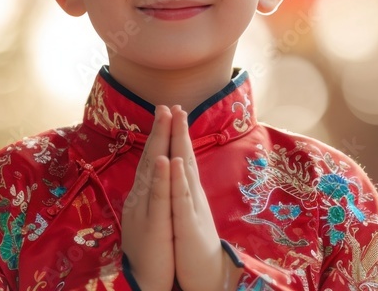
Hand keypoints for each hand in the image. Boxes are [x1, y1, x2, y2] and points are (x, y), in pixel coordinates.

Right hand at [121, 106, 175, 290]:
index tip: (167, 114)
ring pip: (153, 170)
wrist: (146, 283)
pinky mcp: (155, 223)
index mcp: (145, 196)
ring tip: (165, 118)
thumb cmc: (152, 253)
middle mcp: (142, 198)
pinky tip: (166, 159)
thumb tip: (152, 179)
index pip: (153, 160)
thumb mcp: (152, 219)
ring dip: (159, 142)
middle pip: (151, 158)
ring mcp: (146, 209)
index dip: (159, 137)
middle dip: (159, 130)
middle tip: (165, 104)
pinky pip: (158, 197)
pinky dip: (162, 176)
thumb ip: (151, 197)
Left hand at [169, 107, 242, 290]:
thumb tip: (177, 174)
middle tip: (176, 105)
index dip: (175, 136)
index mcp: (186, 193)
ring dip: (181, 145)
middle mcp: (191, 195)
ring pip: (184, 172)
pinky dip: (178, 179)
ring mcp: (191, 208)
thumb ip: (180, 193)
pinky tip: (175, 163)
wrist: (206, 273)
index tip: (171, 112)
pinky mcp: (187, 224)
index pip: (180, 159)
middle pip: (184, 158)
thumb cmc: (192, 245)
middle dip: (179, 131)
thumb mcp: (184, 214)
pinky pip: (181, 199)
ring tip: (177, 122)